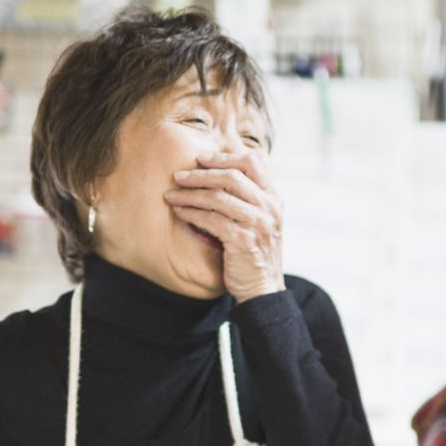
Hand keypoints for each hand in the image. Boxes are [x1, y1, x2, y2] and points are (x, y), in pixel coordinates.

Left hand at [164, 150, 284, 300]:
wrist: (262, 289)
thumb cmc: (254, 254)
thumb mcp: (260, 222)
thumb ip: (248, 199)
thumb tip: (218, 175)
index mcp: (274, 199)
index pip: (255, 162)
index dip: (225, 157)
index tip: (202, 159)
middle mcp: (270, 208)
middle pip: (232, 176)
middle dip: (200, 174)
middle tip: (179, 176)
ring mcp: (258, 223)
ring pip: (218, 197)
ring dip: (190, 194)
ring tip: (172, 195)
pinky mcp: (244, 240)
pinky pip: (211, 219)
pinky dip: (192, 213)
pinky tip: (180, 212)